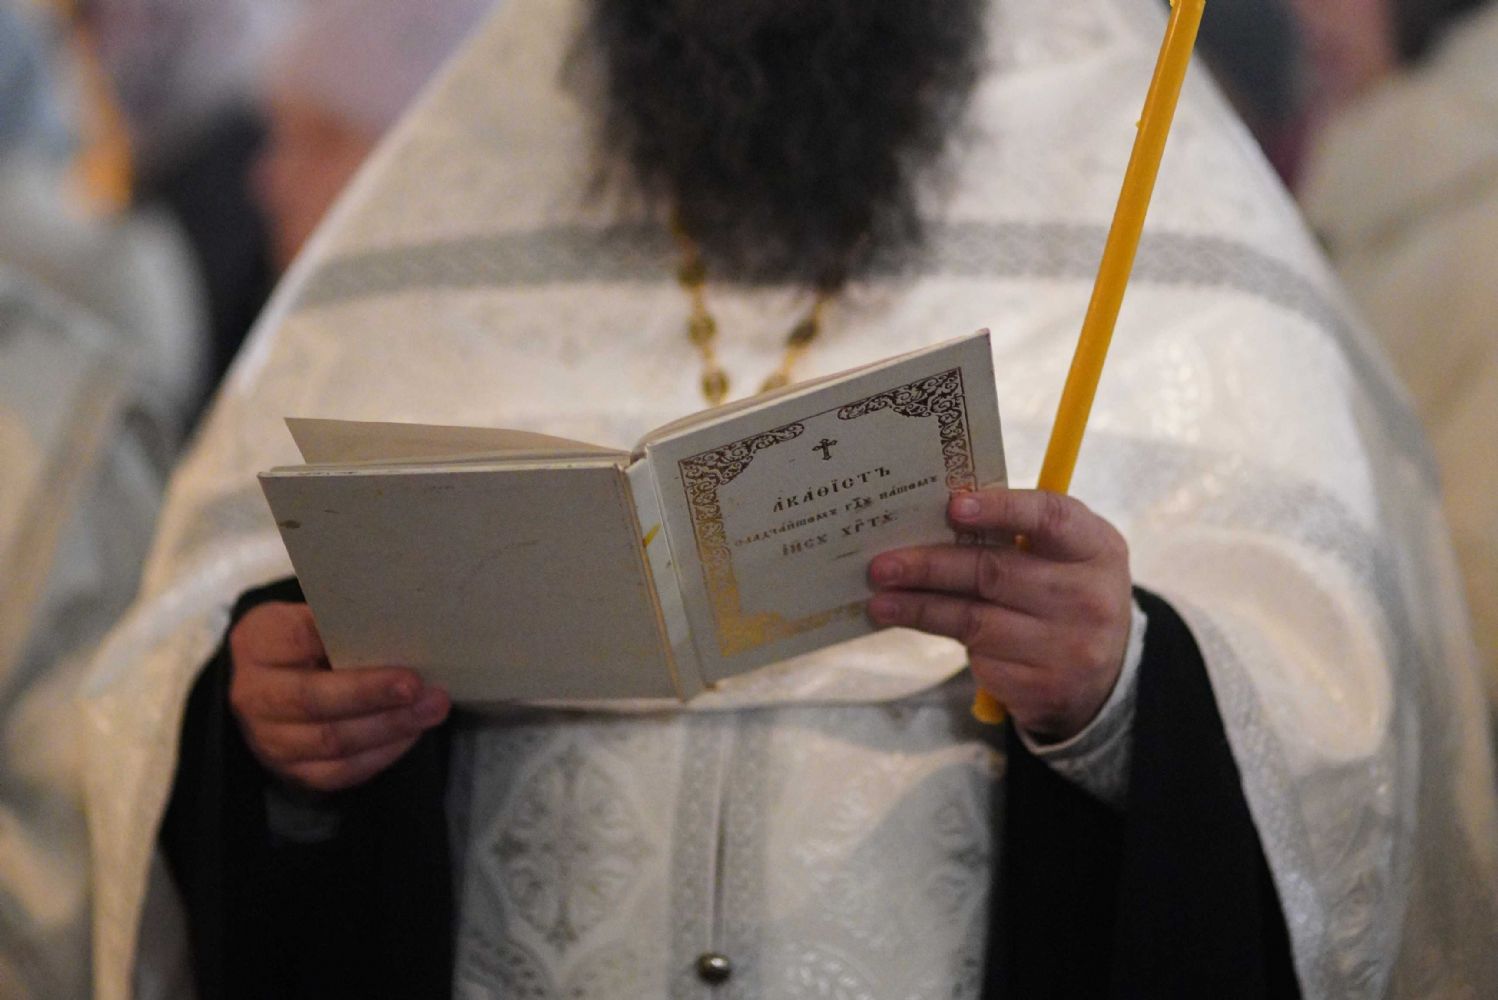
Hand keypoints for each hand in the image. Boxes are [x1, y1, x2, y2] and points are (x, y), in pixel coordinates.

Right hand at [227, 602, 450, 791]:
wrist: (271, 687)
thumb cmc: (305, 642)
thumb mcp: (310, 617)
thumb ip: (344, 621)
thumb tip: (403, 620)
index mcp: (258, 643)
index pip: (299, 638)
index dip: (343, 640)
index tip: (390, 635)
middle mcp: (254, 695)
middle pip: (313, 699)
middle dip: (371, 693)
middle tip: (417, 685)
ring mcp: (269, 740)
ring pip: (332, 741)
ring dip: (389, 726)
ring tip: (432, 708)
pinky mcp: (293, 771)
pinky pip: (341, 771)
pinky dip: (382, 753)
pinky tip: (412, 733)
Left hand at [867, 488, 1132, 741]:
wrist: (1103, 676)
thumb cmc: (1064, 594)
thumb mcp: (1063, 556)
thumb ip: (1015, 534)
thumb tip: (931, 519)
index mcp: (1096, 548)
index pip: (1049, 518)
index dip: (1000, 509)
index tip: (951, 506)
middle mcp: (1089, 597)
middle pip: (995, 573)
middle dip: (930, 566)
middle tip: (882, 565)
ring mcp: (1069, 647)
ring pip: (975, 620)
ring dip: (918, 608)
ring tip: (880, 600)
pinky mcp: (1042, 686)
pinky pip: (979, 657)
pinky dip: (942, 636)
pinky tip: (912, 624)